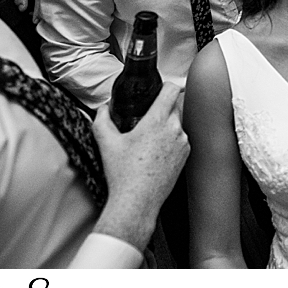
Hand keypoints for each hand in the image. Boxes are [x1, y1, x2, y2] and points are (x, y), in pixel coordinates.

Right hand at [91, 82, 189, 247]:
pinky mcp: (186, 156)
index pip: (171, 90)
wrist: (137, 202)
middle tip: (147, 117)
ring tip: (150, 138)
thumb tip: (102, 109)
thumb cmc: (123, 174)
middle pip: (175, 105)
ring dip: (167, 125)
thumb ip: (102, 119)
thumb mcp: (106, 143)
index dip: (166, 85)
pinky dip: (172, 140)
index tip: (159, 89)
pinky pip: (181, 139)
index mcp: (157, 121)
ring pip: (178, 123)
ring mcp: (183, 143)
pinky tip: (156, 151)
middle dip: (162, 107)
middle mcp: (174, 129)